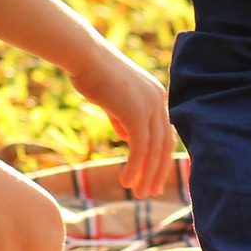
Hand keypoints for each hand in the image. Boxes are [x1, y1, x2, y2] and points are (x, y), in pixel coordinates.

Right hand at [70, 45, 176, 198]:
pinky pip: (140, 148)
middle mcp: (159, 99)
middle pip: (165, 144)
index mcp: (156, 95)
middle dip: (159, 171)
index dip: (162, 157)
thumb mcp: (114, 99)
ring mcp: (150, 106)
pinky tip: (127, 182)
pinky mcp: (137, 113)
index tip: (155, 176)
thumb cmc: (94, 75)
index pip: (165, 132)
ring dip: (147, 175)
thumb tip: (128, 137)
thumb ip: (124, 118)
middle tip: (152, 192)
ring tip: (140, 193)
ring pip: (154, 150)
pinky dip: (135, 168)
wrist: (85, 57)